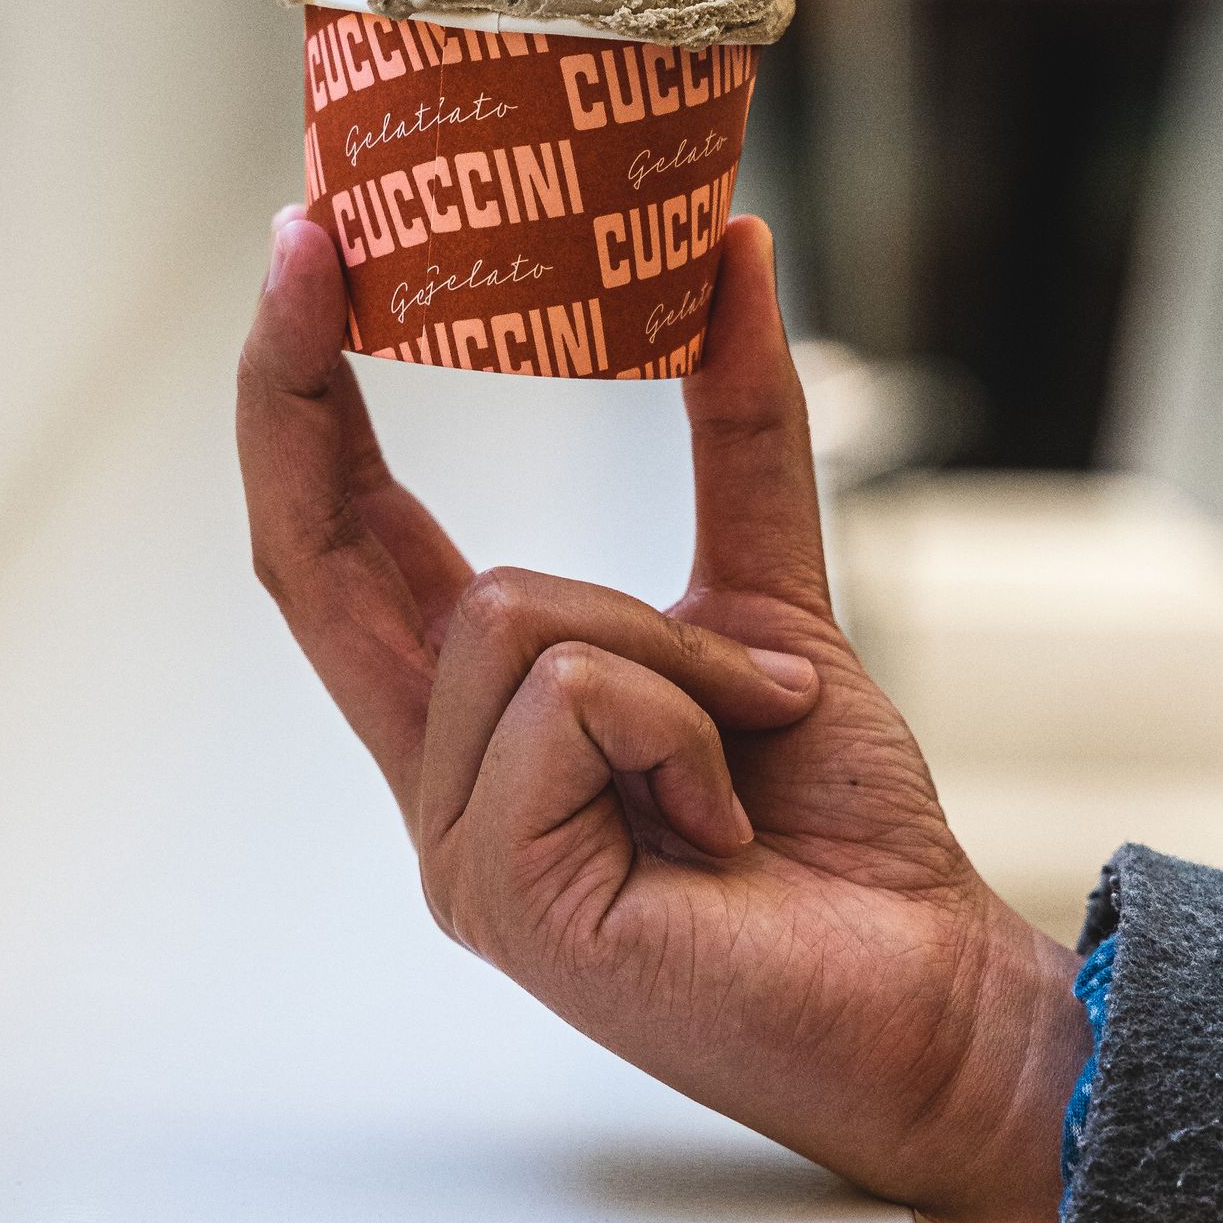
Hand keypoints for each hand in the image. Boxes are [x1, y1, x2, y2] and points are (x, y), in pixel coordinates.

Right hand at [237, 211, 1087, 1222]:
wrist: (928, 990)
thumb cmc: (835, 820)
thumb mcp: (768, 591)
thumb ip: (736, 433)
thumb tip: (732, 250)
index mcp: (475, 712)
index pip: (343, 537)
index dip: (300, 392)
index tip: (308, 243)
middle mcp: (437, 775)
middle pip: (313, 555)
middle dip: (294, 381)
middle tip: (310, 232)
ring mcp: (455, 842)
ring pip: (515, 612)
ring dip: (677, 642)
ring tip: (750, 733)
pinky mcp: (501, 889)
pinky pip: (575, 693)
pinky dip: (686, 712)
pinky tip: (726, 816)